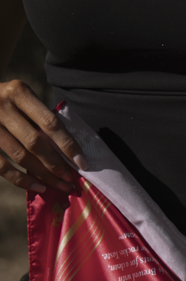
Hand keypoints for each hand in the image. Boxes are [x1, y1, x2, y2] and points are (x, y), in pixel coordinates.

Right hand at [0, 79, 85, 194]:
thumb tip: (69, 150)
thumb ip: (41, 117)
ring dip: (44, 175)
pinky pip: (3, 167)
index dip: (68, 145)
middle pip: (35, 142)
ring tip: (60, 185)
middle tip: (71, 179)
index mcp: (19, 92)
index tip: (82, 163)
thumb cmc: (8, 99)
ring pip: (21, 156)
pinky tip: (40, 188)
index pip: (50, 123)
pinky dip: (22, 180)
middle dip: (56, 164)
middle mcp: (2, 106)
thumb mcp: (24, 97)